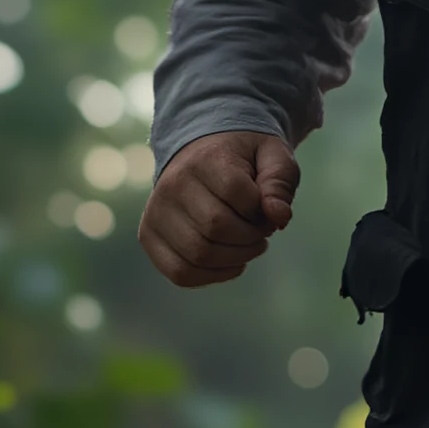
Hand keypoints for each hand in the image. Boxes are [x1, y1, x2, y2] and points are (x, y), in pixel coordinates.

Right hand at [139, 131, 298, 287]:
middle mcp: (172, 184)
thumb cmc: (244, 159)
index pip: (237, 193)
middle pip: (217, 228)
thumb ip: (279, 182)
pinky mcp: (149, 236)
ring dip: (236, 259)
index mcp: (205, 159)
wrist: (201, 151)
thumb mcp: (272, 156)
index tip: (268, 208)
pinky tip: (231, 262)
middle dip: (251, 237)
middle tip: (261, 231)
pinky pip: (180, 272)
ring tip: (248, 245)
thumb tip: (279, 217)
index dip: (261, 209)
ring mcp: (156, 212)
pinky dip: (213, 276)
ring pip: (199, 254)